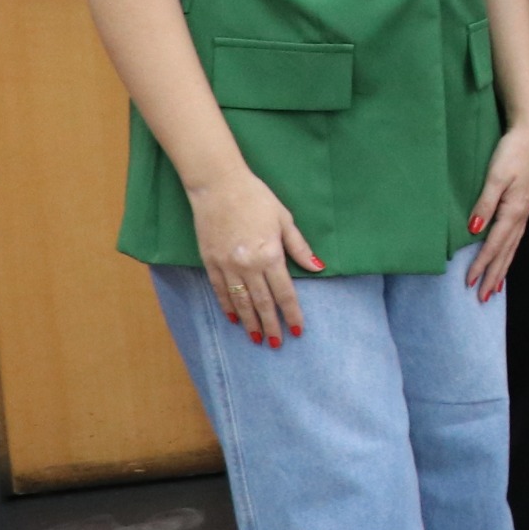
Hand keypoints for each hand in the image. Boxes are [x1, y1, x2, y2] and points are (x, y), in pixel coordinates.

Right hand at [187, 171, 320, 345]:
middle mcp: (248, 265)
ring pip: (240, 300)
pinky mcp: (209, 261)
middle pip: (262, 302)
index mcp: (270, 255)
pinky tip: (233, 318)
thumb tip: (318, 268)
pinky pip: (219, 289)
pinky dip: (227, 305)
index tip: (297, 330)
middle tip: (276, 344)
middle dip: (270, 325)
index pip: (284, 292)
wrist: (219, 186)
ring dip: (248, 321)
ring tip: (256, 338)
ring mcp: (226, 265)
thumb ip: (299, 247)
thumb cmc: (257, 198)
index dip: (291, 313)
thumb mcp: (285, 220)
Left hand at [465, 118, 528, 298]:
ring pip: (512, 247)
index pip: (494, 245)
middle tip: (483, 298)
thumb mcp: (495, 177)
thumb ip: (485, 204)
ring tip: (495, 287)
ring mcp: (524, 211)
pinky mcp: (523, 205)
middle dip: (495, 275)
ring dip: (503, 268)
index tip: (469, 282)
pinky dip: (508, 253)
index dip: (482, 264)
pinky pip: (514, 238)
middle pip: (506, 252)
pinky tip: (504, 257)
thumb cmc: (512, 152)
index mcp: (514, 211)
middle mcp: (521, 215)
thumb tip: (474, 230)